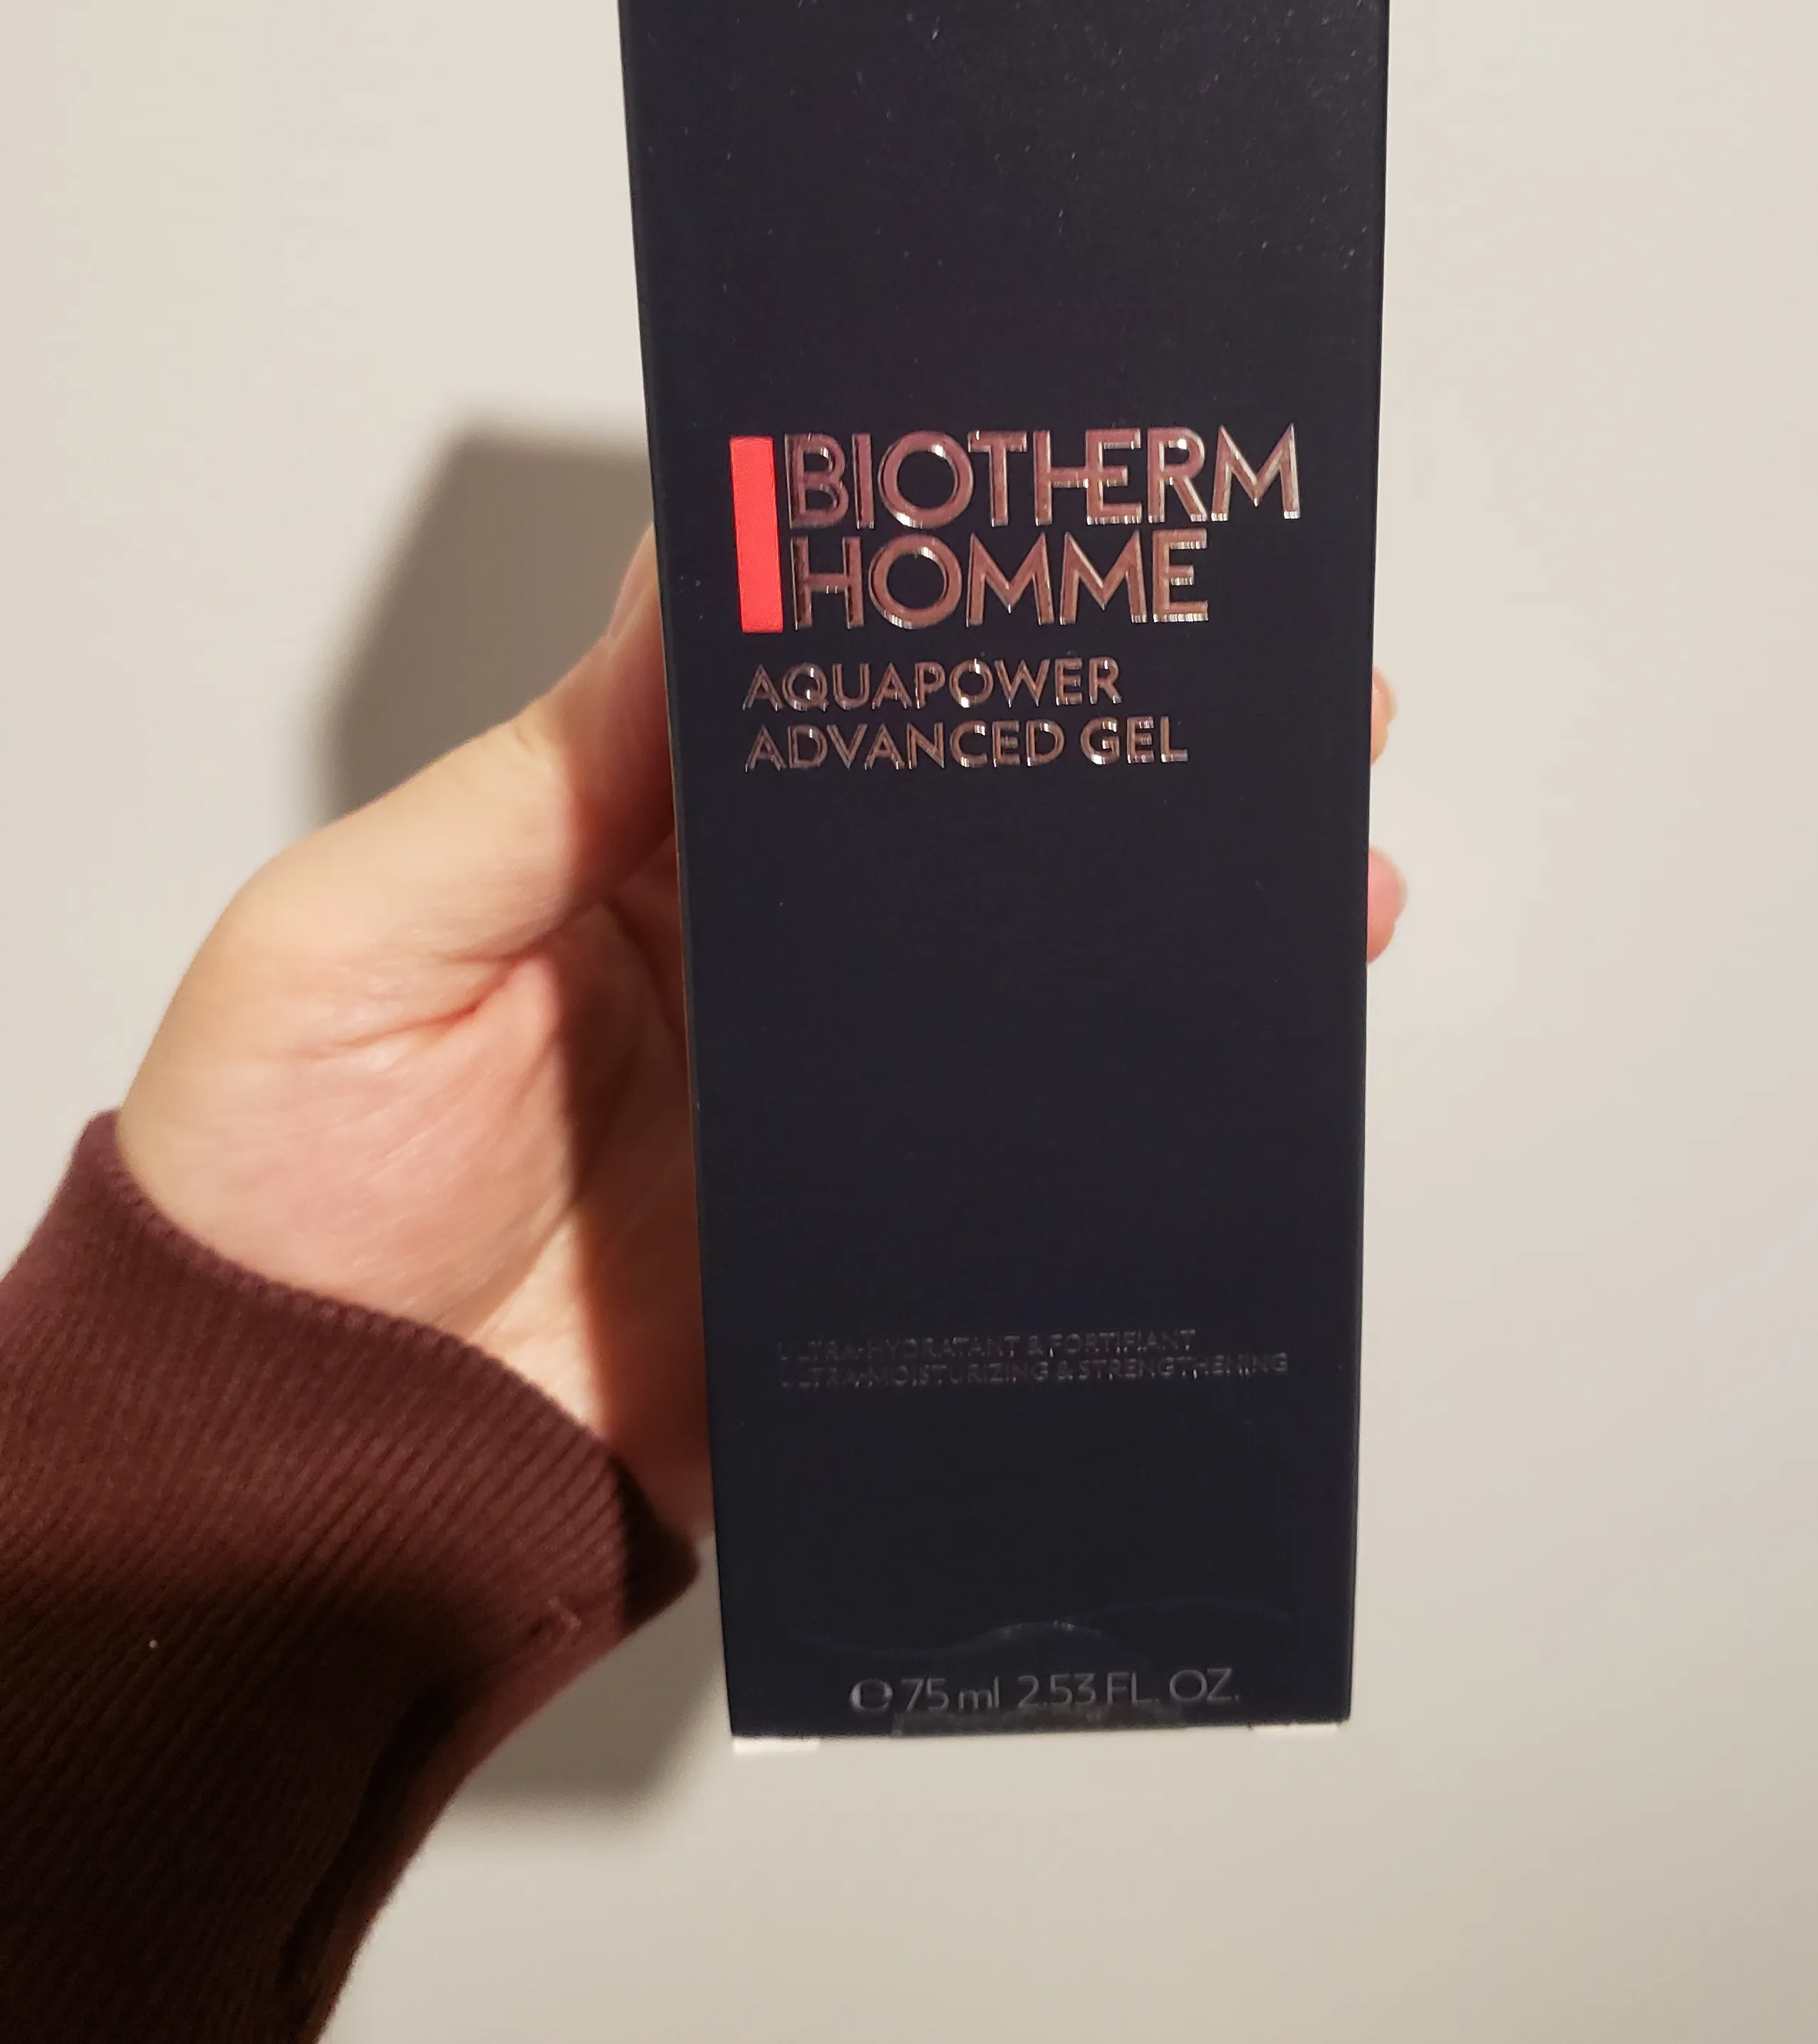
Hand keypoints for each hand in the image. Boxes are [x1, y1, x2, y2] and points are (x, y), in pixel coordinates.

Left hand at [119, 536, 1404, 1534]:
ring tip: (1314, 865)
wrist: (316, 1487)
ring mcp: (828, 1091)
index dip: (950, 613)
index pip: (821, 686)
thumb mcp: (365, 941)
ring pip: (1031, 971)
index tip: (1080, 556)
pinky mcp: (875, 1230)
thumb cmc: (278, 1191)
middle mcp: (753, 952)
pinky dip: (1141, 1102)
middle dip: (1119, 753)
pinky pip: (1031, 1147)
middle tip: (1272, 701)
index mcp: (635, 843)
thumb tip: (696, 576)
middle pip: (966, 821)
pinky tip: (1239, 1059)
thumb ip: (541, 778)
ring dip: (1169, 916)